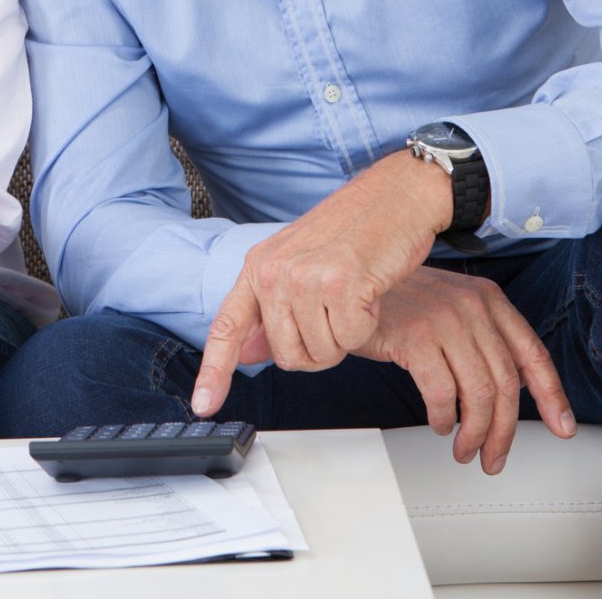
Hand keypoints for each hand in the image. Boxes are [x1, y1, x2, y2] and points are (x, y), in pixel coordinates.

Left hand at [193, 151, 451, 415]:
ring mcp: (304, 277)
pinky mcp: (339, 284)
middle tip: (336, 317)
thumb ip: (270, 310)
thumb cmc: (353, 231)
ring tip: (353, 296)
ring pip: (321, 353)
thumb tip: (245, 353)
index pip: (227, 327)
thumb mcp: (299, 264)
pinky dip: (366, 326)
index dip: (214, 371)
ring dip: (345, 337)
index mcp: (258, 266)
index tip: (205, 406)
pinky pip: (350, 340)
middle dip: (318, 351)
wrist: (396, 196)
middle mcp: (273, 271)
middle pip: (286, 356)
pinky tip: (369, 293)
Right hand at [350, 267, 575, 473]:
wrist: (347, 284)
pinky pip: (442, 394)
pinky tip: (440, 424)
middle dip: (504, 431)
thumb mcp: (451, 307)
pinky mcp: (415, 338)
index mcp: (489, 299)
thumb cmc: (397, 300)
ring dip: (474, 434)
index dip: (552, 396)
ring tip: (464, 449)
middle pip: (506, 383)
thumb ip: (485, 338)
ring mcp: (444, 320)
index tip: (562, 427)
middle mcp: (472, 307)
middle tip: (495, 457)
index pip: (533, 353)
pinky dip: (444, 419)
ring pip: (478, 394)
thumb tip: (515, 386)